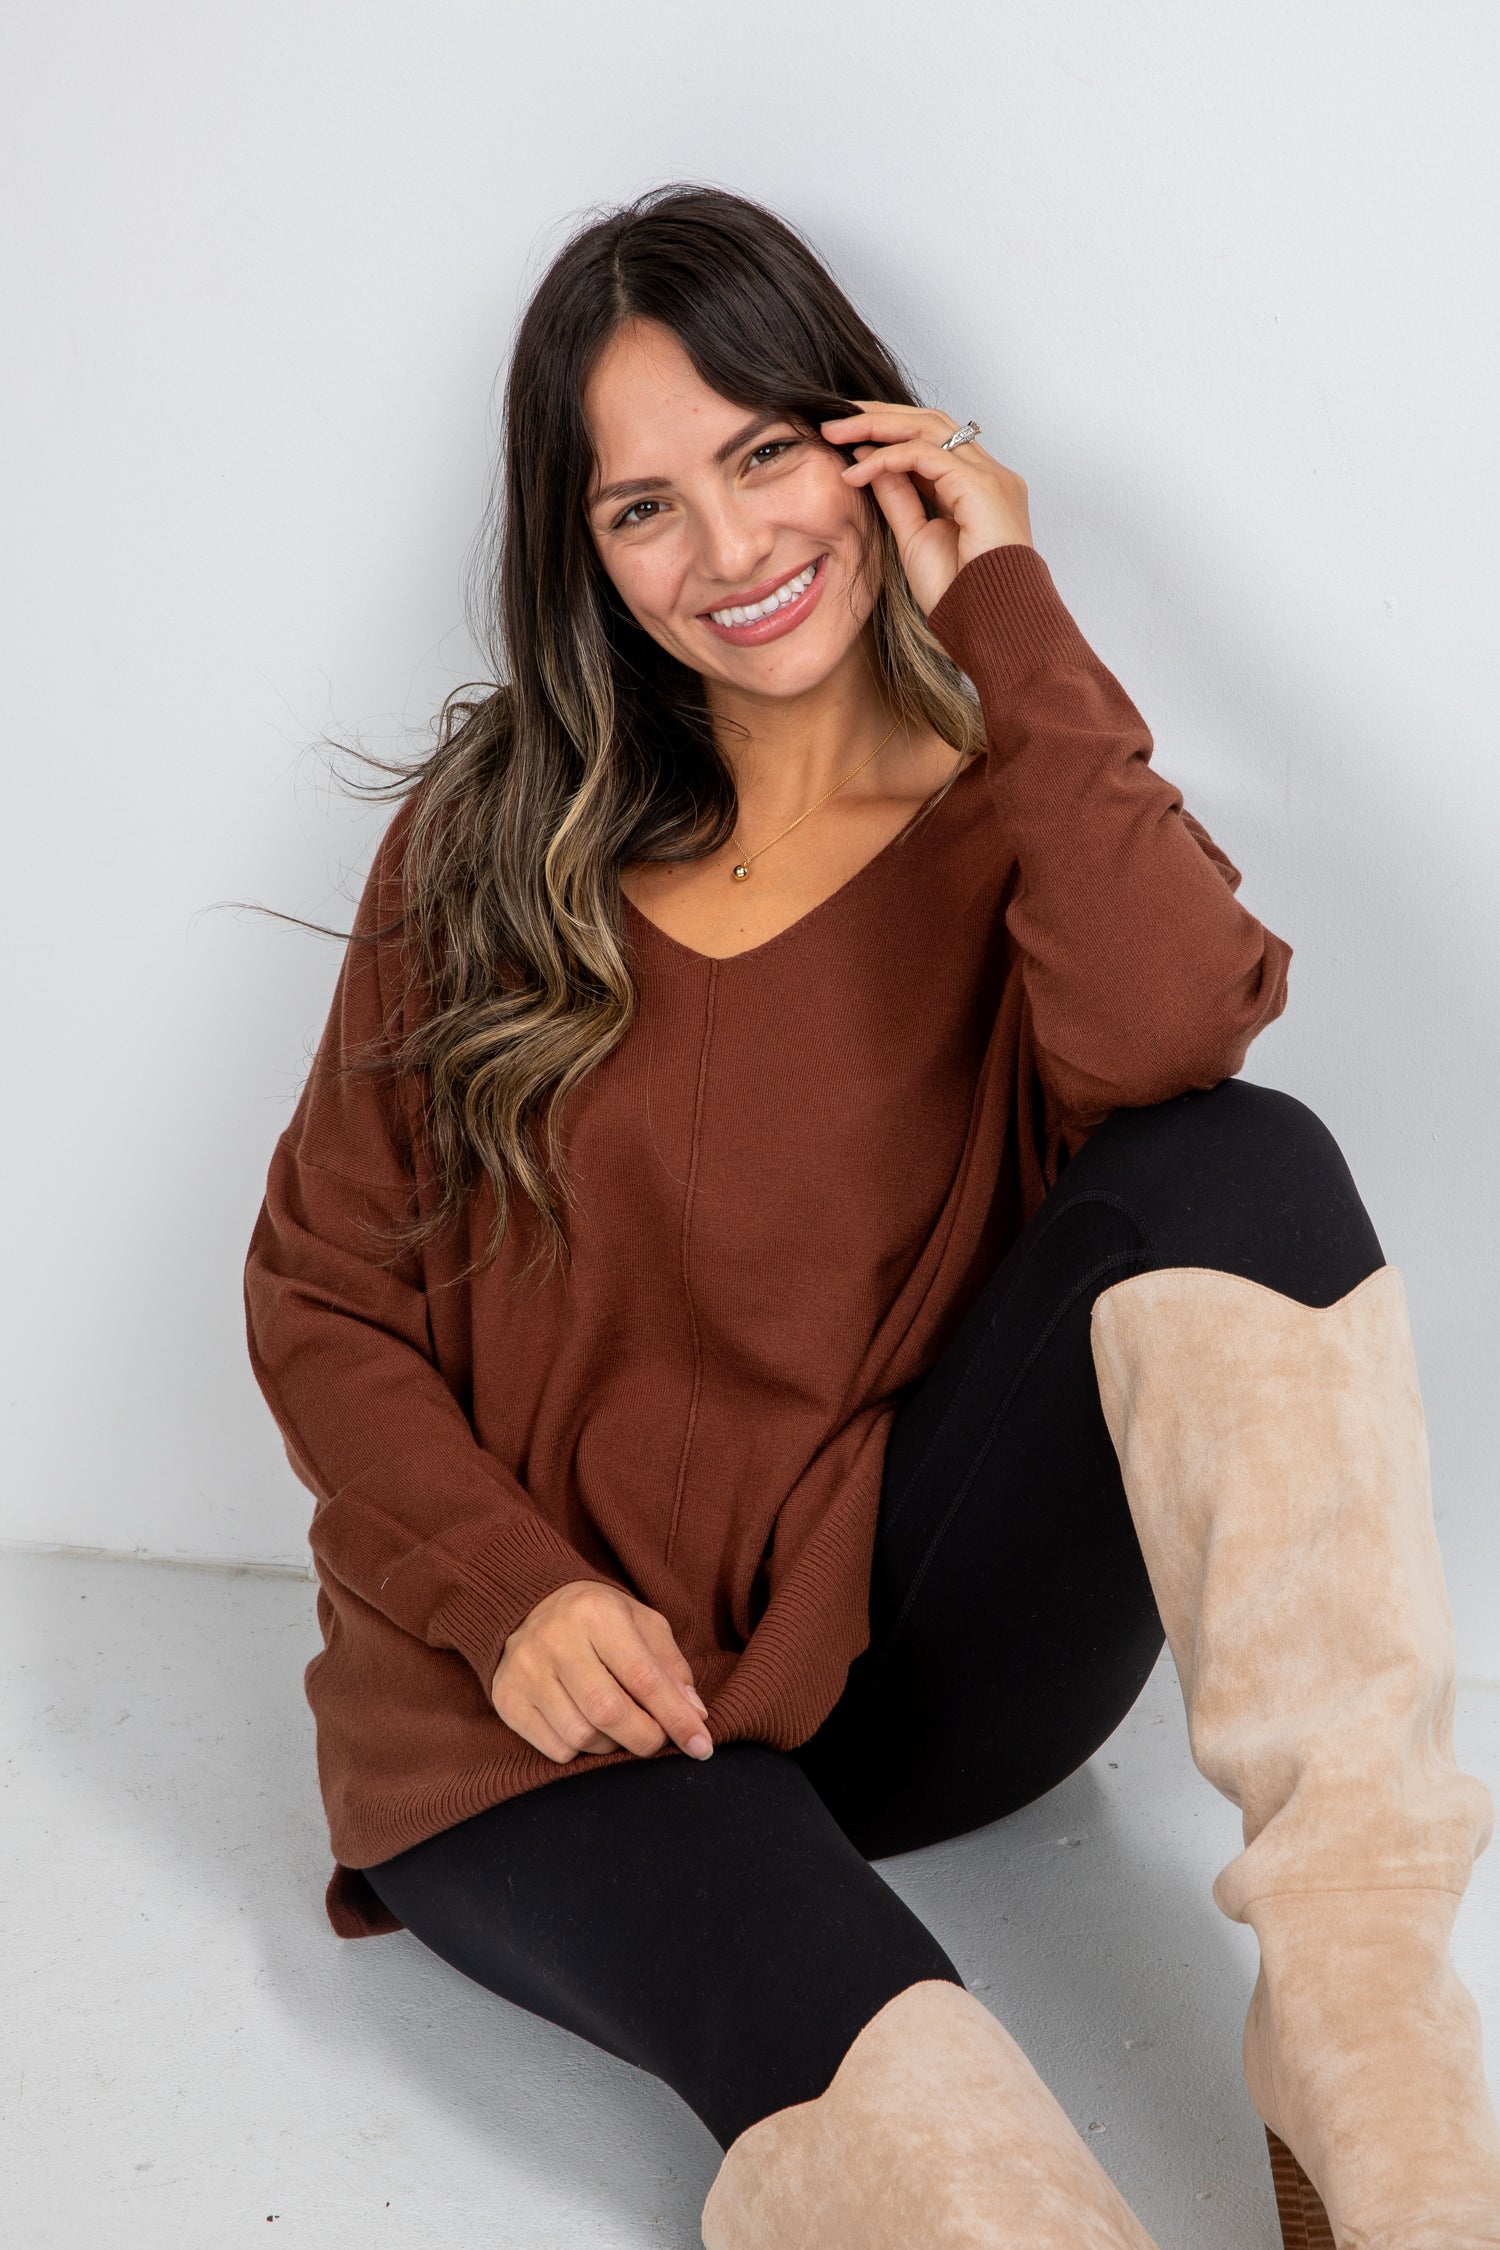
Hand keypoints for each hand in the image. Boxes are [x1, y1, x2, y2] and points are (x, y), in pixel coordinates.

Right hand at [491, 1580, 712, 1764]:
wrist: (529, 1605)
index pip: (643, 1677)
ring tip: (618, 1726)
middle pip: (609, 1712)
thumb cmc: (598, 1619)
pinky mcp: (506, 1698)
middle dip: (645, 1738)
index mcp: (596, 1613)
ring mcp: (525, 1670)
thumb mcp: (642, 1624)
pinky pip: (554, 1748)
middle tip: (658, 1740)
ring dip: (612, 1745)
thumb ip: (671, 1667)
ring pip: (580, 1736)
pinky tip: (584, 1724)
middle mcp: (555, 1638)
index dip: (676, 1717)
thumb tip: (695, 1716)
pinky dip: (580, 1750)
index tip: (701, 1746)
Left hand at [820, 403, 1031, 617]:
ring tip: (836, 434)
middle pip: (931, 421)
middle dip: (879, 415)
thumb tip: (870, 464)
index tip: (848, 437)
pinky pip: (924, 455)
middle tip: (834, 420)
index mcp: (980, 487)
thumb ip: (898, 498)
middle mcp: (990, 474)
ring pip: (929, 427)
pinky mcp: (981, 486)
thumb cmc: (960, 594)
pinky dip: (886, 458)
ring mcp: (990, 476)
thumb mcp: (915, 537)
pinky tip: (857, 471)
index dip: (890, 431)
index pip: (933, 439)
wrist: (989, 625)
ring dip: (878, 426)